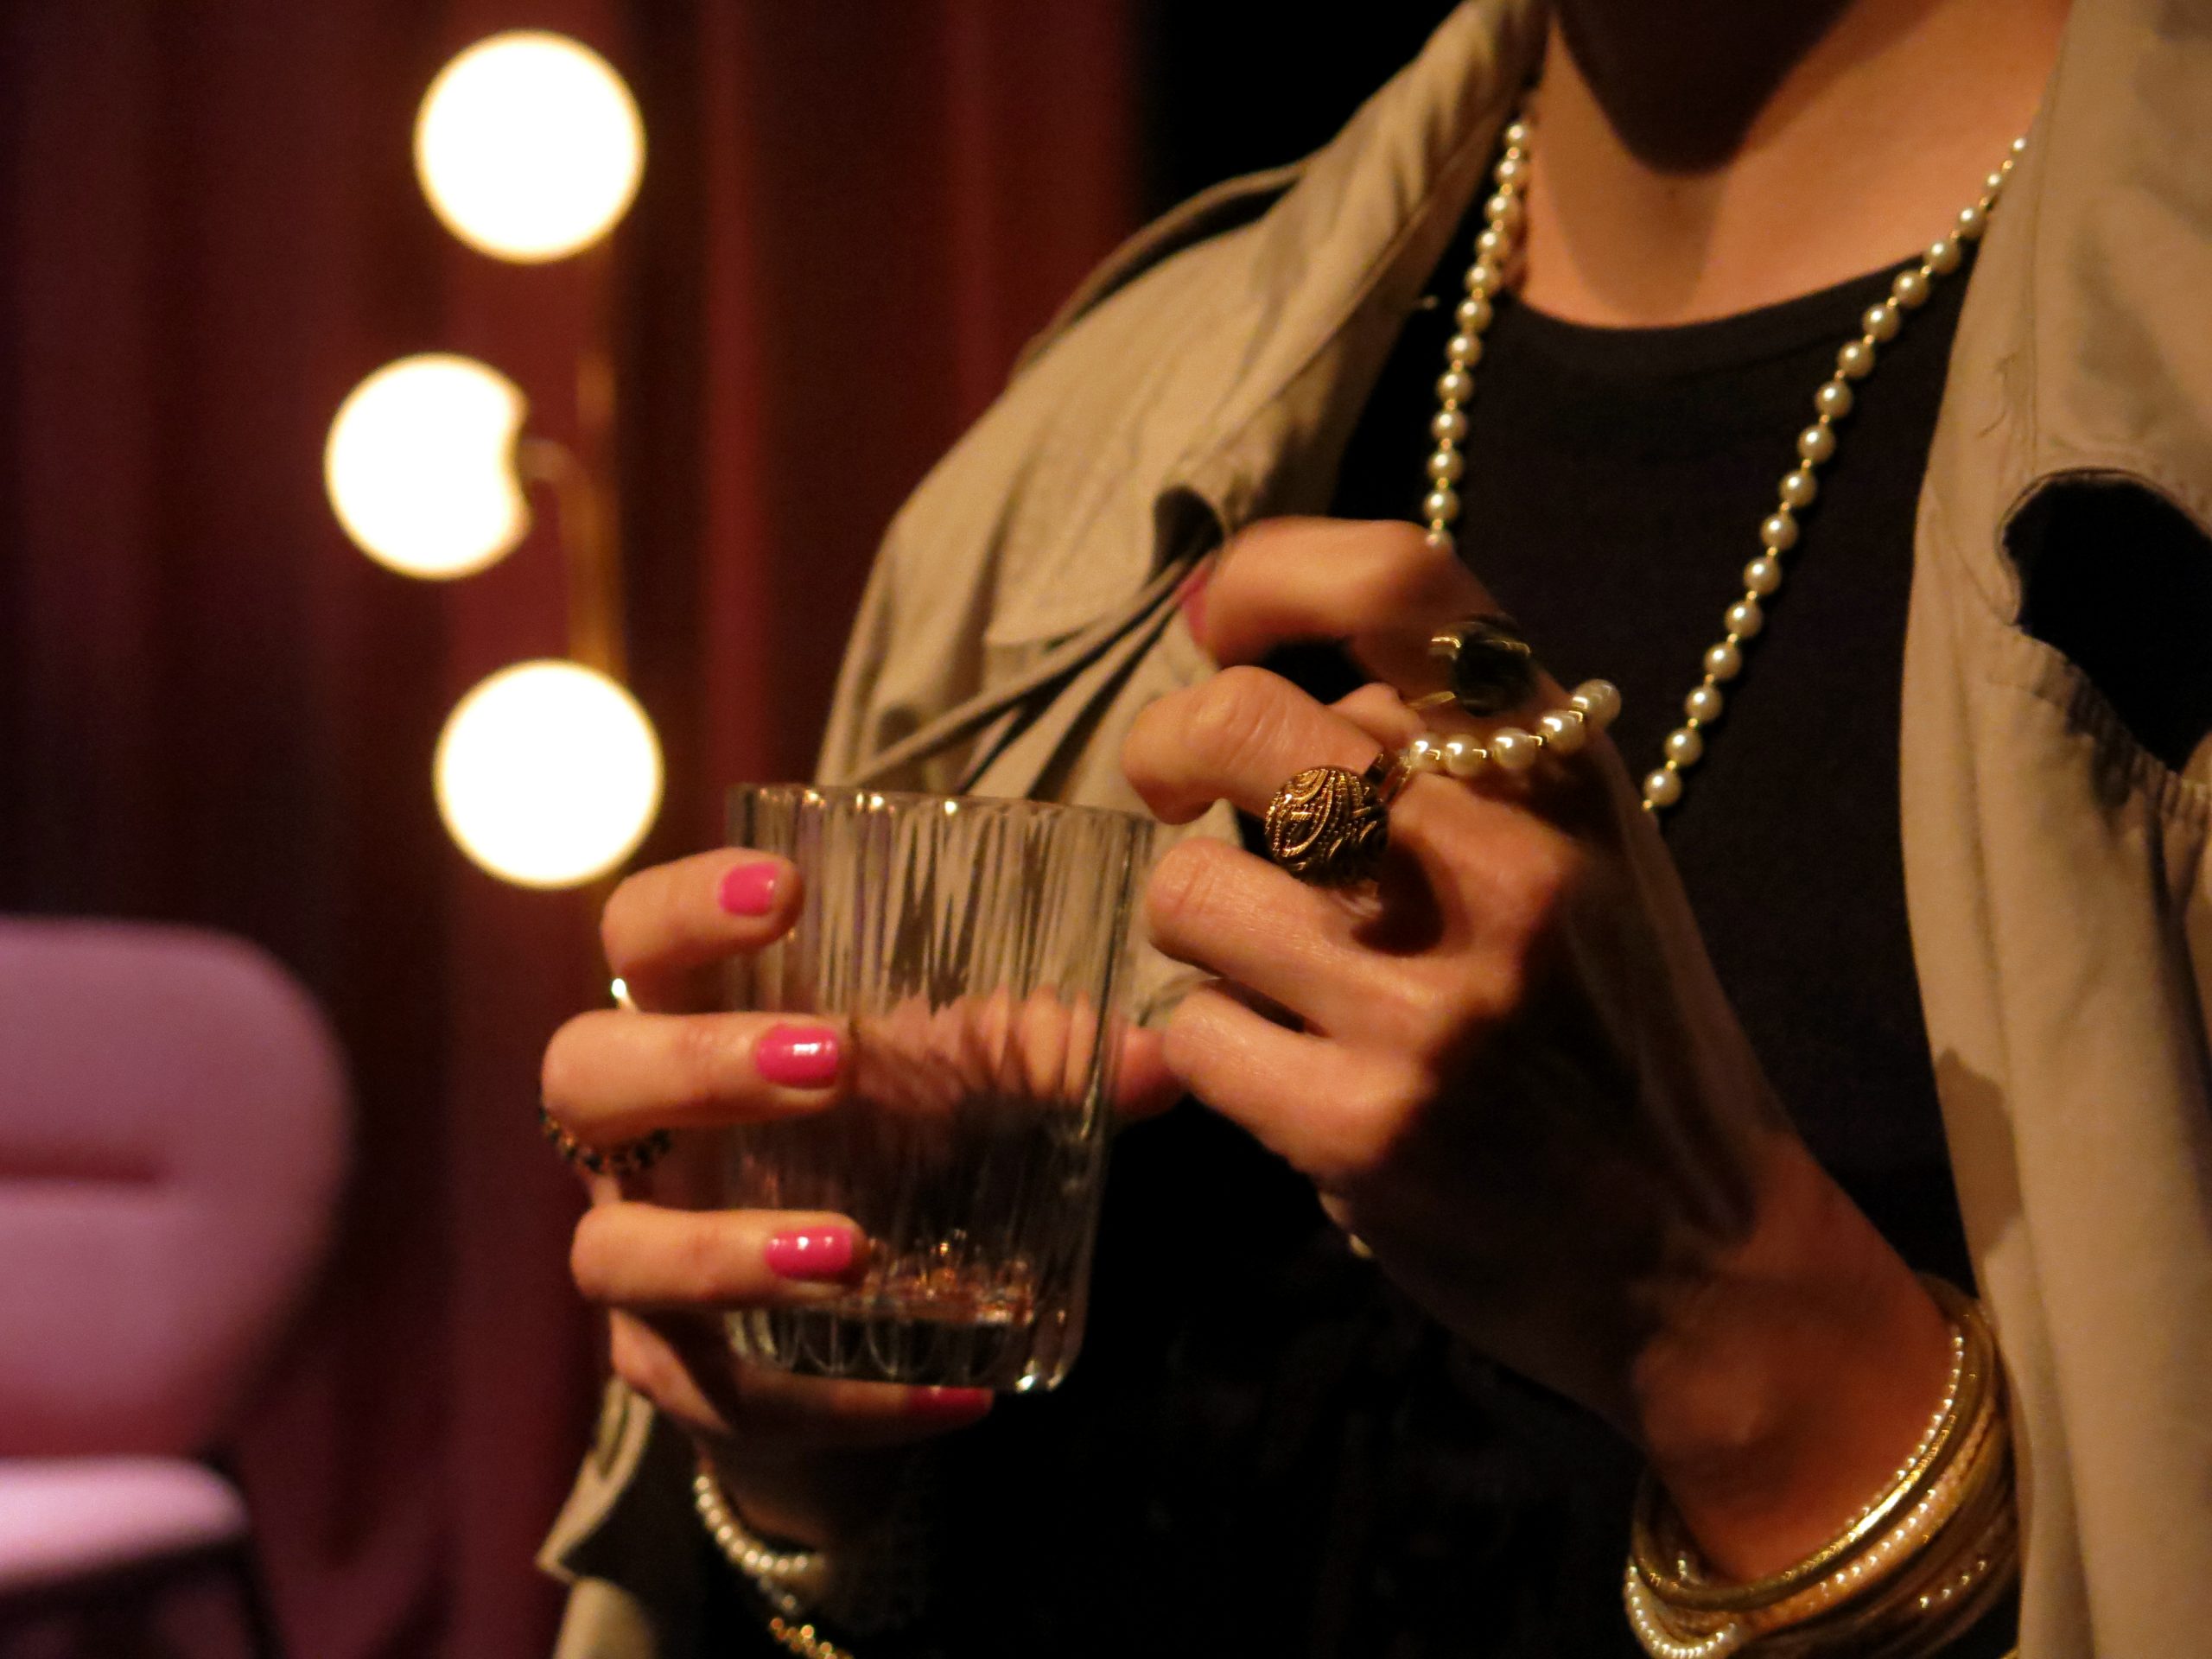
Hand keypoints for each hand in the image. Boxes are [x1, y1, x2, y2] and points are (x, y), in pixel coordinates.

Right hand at [542, 850, 1176, 1547]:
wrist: (838, 1321)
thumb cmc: (877, 1145)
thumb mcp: (948, 1087)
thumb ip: (1042, 1060)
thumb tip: (1169, 1056)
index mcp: (687, 1027)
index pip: (637, 935)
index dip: (690, 907)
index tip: (788, 892)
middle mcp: (634, 1140)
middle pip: (583, 1077)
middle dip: (696, 1065)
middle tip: (829, 1064)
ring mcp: (636, 1258)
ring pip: (615, 1255)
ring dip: (725, 1254)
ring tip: (850, 1252)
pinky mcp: (674, 1378)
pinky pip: (723, 1402)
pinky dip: (838, 1403)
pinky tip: (953, 1396)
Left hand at [1127, 518, 1953, 1577]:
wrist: (1704, 1258)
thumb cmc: (1625, 1036)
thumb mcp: (1589, 854)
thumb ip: (1454, 757)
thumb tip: (1264, 673)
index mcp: (1562, 774)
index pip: (1402, 580)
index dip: (1270, 571)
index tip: (1216, 617)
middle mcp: (1504, 864)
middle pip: (1246, 724)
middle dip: (1168, 746)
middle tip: (1168, 783)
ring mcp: (1430, 1001)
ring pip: (1190, 889)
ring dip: (1197, 923)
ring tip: (1258, 963)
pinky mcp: (1361, 1126)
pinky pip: (1193, 1031)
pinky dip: (1210, 1044)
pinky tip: (1280, 1067)